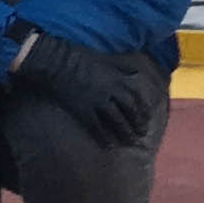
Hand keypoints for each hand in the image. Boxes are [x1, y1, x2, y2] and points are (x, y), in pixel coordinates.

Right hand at [11, 33, 156, 147]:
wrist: (55, 61)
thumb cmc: (79, 56)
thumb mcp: (105, 58)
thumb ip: (122, 66)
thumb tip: (137, 72)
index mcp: (117, 78)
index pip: (136, 96)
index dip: (143, 109)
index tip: (148, 118)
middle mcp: (110, 91)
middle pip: (129, 111)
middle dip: (136, 124)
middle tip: (141, 135)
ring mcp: (96, 101)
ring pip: (116, 120)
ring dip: (124, 133)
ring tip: (129, 143)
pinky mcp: (82, 109)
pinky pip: (96, 127)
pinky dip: (103, 137)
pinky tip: (108, 145)